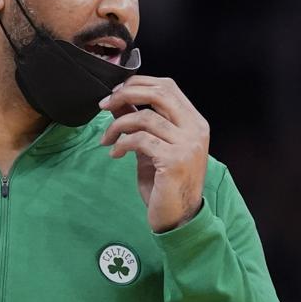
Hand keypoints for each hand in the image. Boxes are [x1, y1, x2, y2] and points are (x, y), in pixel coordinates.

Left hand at [99, 76, 209, 232]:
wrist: (179, 218)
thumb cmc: (166, 184)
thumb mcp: (152, 147)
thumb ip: (141, 123)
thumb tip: (118, 100)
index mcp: (194, 122)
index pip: (168, 86)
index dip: (139, 82)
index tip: (116, 91)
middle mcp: (195, 129)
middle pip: (158, 94)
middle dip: (126, 94)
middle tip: (105, 104)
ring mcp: (187, 144)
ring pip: (144, 117)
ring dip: (117, 125)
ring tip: (107, 139)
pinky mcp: (174, 160)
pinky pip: (140, 140)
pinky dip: (121, 144)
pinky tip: (116, 154)